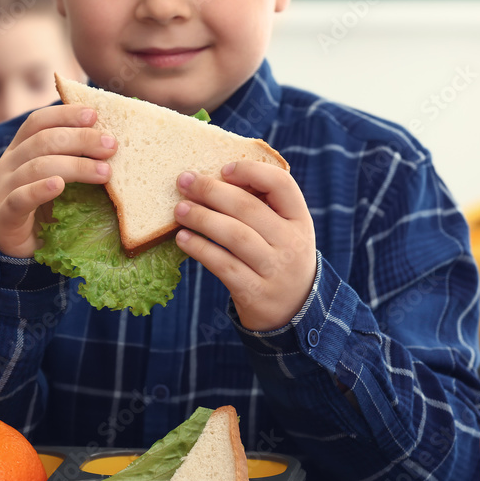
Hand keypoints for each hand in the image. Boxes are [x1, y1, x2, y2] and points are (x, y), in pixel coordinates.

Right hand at [0, 105, 117, 257]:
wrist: (14, 249)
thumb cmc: (42, 211)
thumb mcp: (57, 180)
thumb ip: (73, 161)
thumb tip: (112, 145)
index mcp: (20, 150)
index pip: (38, 121)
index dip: (65, 115)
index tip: (94, 114)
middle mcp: (8, 164)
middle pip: (42, 141)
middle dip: (80, 139)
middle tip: (111, 145)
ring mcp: (2, 188)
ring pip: (37, 167)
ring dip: (75, 166)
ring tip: (104, 172)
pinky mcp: (3, 215)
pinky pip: (21, 198)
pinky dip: (40, 190)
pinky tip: (59, 186)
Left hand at [173, 161, 316, 331]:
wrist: (293, 311)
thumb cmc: (277, 259)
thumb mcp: (284, 232)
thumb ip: (261, 207)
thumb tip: (212, 178)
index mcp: (300, 220)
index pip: (281, 184)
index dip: (250, 171)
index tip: (223, 169)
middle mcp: (292, 243)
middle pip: (249, 208)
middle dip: (212, 191)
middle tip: (185, 181)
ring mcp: (274, 269)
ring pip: (234, 235)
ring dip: (202, 218)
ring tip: (179, 210)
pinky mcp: (255, 292)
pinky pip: (223, 265)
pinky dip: (200, 249)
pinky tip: (183, 239)